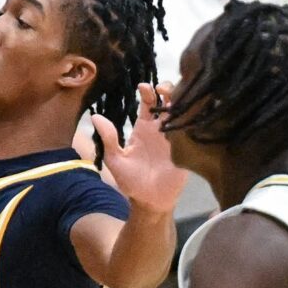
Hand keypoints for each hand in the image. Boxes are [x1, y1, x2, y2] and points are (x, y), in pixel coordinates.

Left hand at [94, 81, 181, 212]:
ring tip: (175, 97)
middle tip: (162, 88)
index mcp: (143, 128)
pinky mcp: (187, 147)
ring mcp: (176, 137)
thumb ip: (108, 138)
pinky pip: (191, 129)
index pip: (147, 103)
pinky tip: (189, 110)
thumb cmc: (131, 181)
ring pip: (182, 111)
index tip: (142, 86)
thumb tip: (95, 116)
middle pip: (168, 101)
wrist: (150, 201)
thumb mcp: (115, 159)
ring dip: (181, 100)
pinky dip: (192, 117)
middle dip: (167, 89)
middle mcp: (161, 129)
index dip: (146, 91)